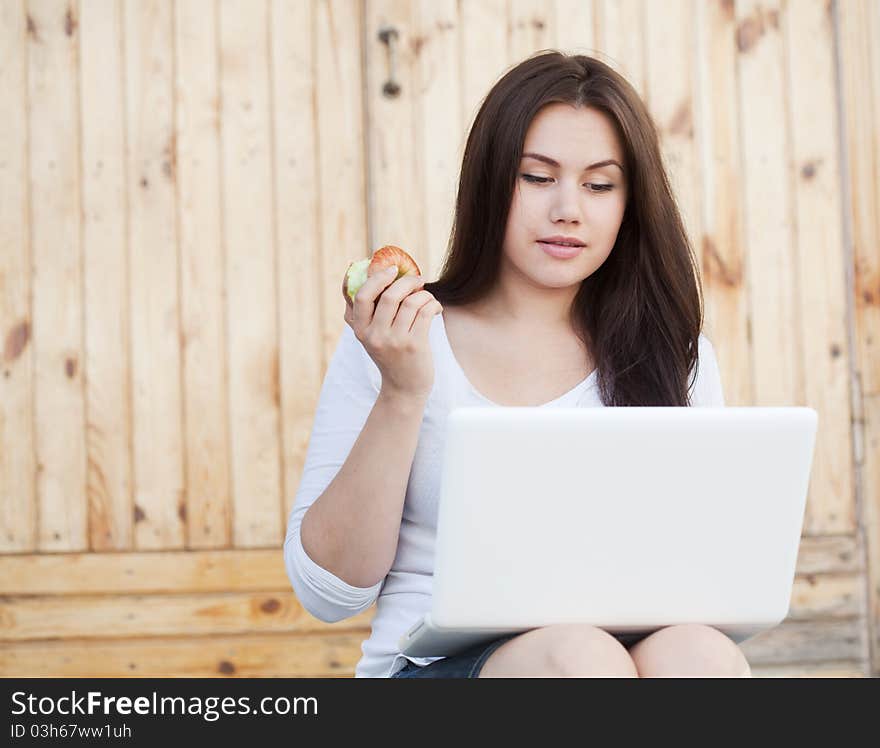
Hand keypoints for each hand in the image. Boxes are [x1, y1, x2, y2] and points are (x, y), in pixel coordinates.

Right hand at [344, 265, 441, 400]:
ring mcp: (395, 341)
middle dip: (408, 281)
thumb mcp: (368, 335)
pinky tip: (435, 309)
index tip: (392, 269)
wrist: (404, 388)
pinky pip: (426, 312)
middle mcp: (375, 336)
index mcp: (360, 330)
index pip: (362, 296)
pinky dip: (433, 304)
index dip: (377, 278)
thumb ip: (361, 309)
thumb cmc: (388, 354)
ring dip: (424, 294)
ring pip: (412, 302)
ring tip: (428, 297)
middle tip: (418, 279)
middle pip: (390, 296)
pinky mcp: (415, 345)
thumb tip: (355, 268)